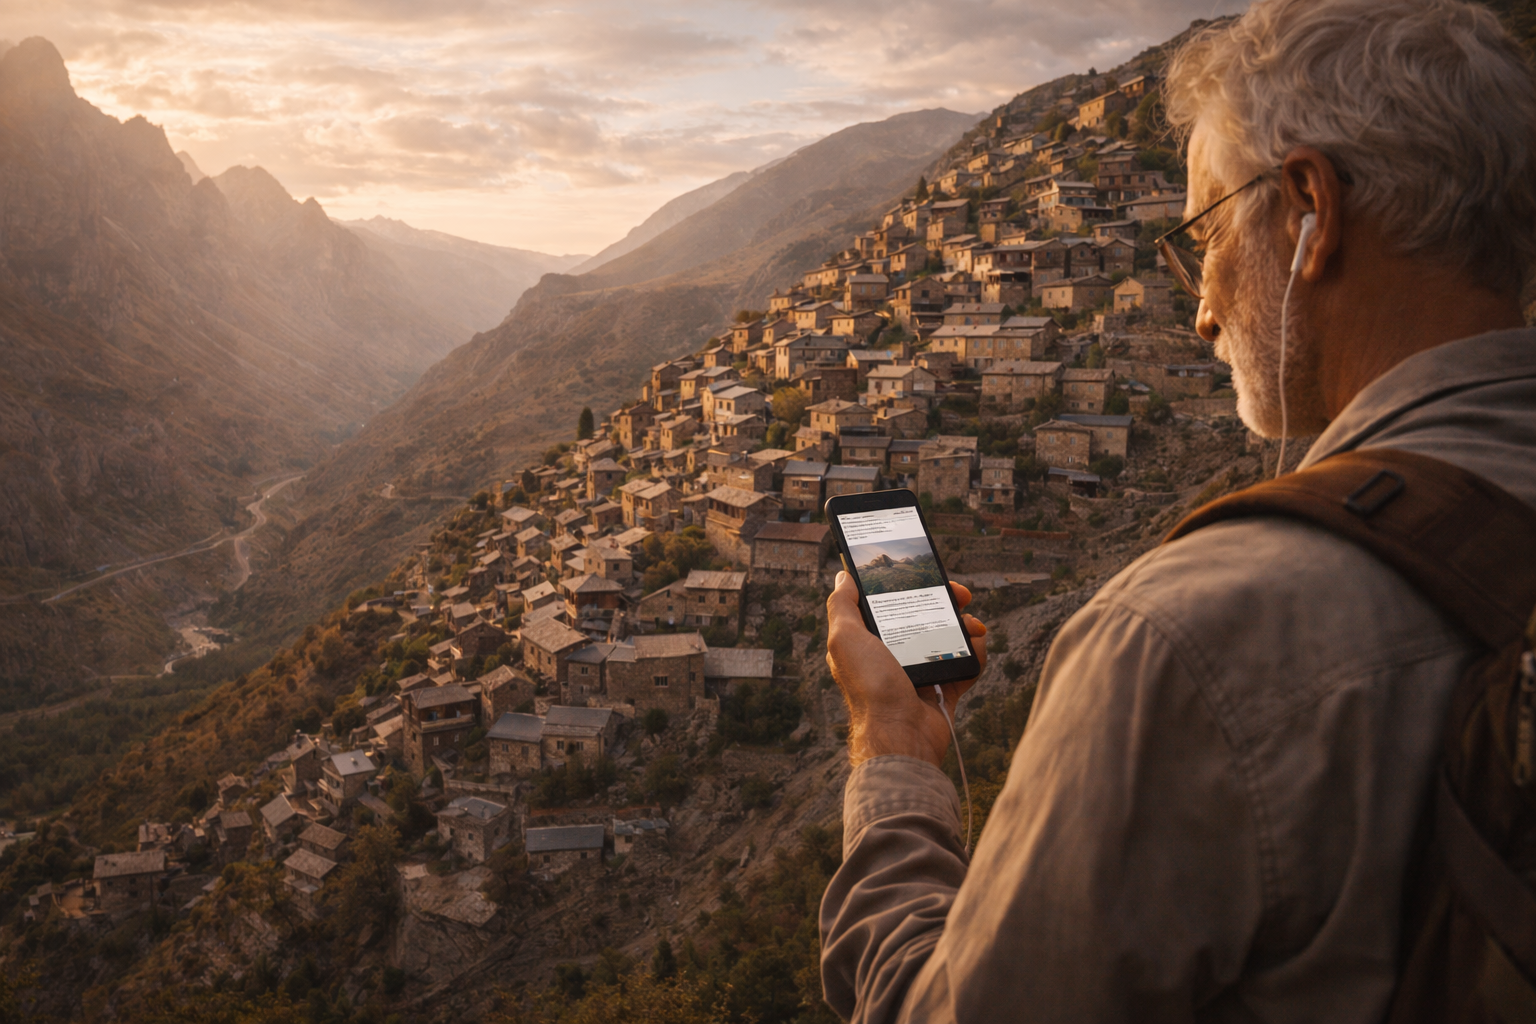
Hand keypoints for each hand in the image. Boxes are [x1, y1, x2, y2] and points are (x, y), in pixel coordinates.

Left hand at [825, 570, 986, 767]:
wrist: (900, 735)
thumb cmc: (869, 688)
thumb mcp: (845, 639)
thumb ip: (842, 606)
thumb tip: (842, 576)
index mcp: (870, 641)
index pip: (892, 604)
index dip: (909, 587)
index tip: (926, 575)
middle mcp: (895, 654)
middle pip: (926, 615)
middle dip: (946, 600)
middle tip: (961, 595)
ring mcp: (922, 670)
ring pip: (950, 636)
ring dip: (966, 625)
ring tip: (972, 625)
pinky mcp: (944, 687)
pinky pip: (966, 663)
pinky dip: (975, 653)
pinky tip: (975, 646)